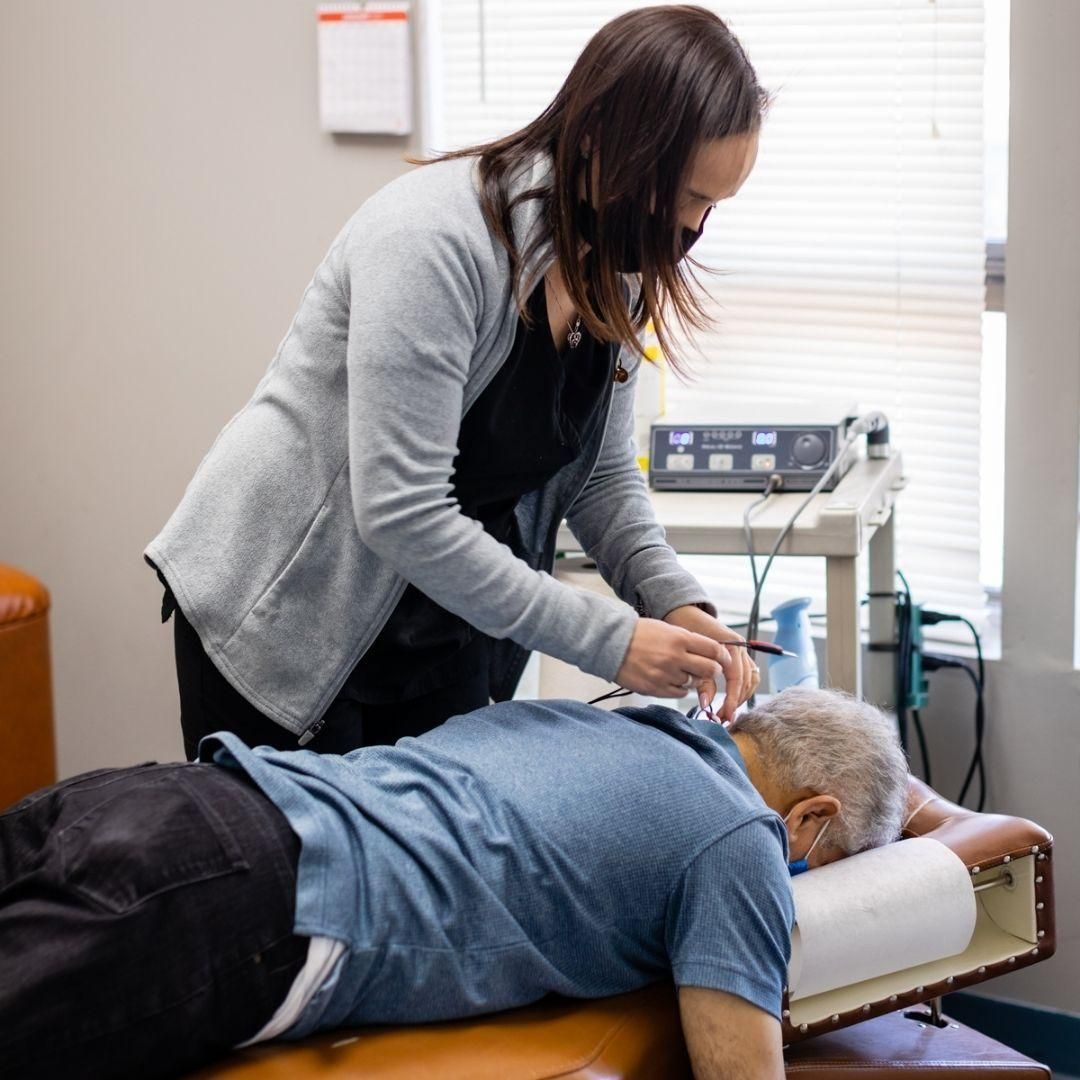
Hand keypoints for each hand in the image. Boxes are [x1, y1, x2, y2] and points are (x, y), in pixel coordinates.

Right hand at [614, 618, 723, 698]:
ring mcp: (665, 675)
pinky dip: (680, 687)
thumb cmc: (638, 634)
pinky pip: (679, 692)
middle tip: (707, 668)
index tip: (723, 658)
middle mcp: (675, 658)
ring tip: (681, 670)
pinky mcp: (656, 688)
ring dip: (692, 678)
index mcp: (679, 639)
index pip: (714, 650)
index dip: (722, 656)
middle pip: (709, 670)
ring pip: (694, 683)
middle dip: (711, 670)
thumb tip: (711, 652)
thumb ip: (688, 640)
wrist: (610, 643)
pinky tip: (672, 679)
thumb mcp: (666, 629)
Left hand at [663, 605, 759, 722]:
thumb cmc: (686, 629)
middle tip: (724, 718)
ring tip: (727, 711)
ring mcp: (741, 651)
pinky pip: (747, 674)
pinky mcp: (738, 655)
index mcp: (732, 645)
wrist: (685, 612)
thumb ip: (701, 679)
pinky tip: (731, 699)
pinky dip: (742, 688)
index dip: (732, 700)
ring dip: (741, 697)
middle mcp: (740, 648)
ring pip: (750, 679)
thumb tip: (706, 704)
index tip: (725, 715)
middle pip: (747, 681)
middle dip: (737, 702)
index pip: (737, 679)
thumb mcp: (692, 655)